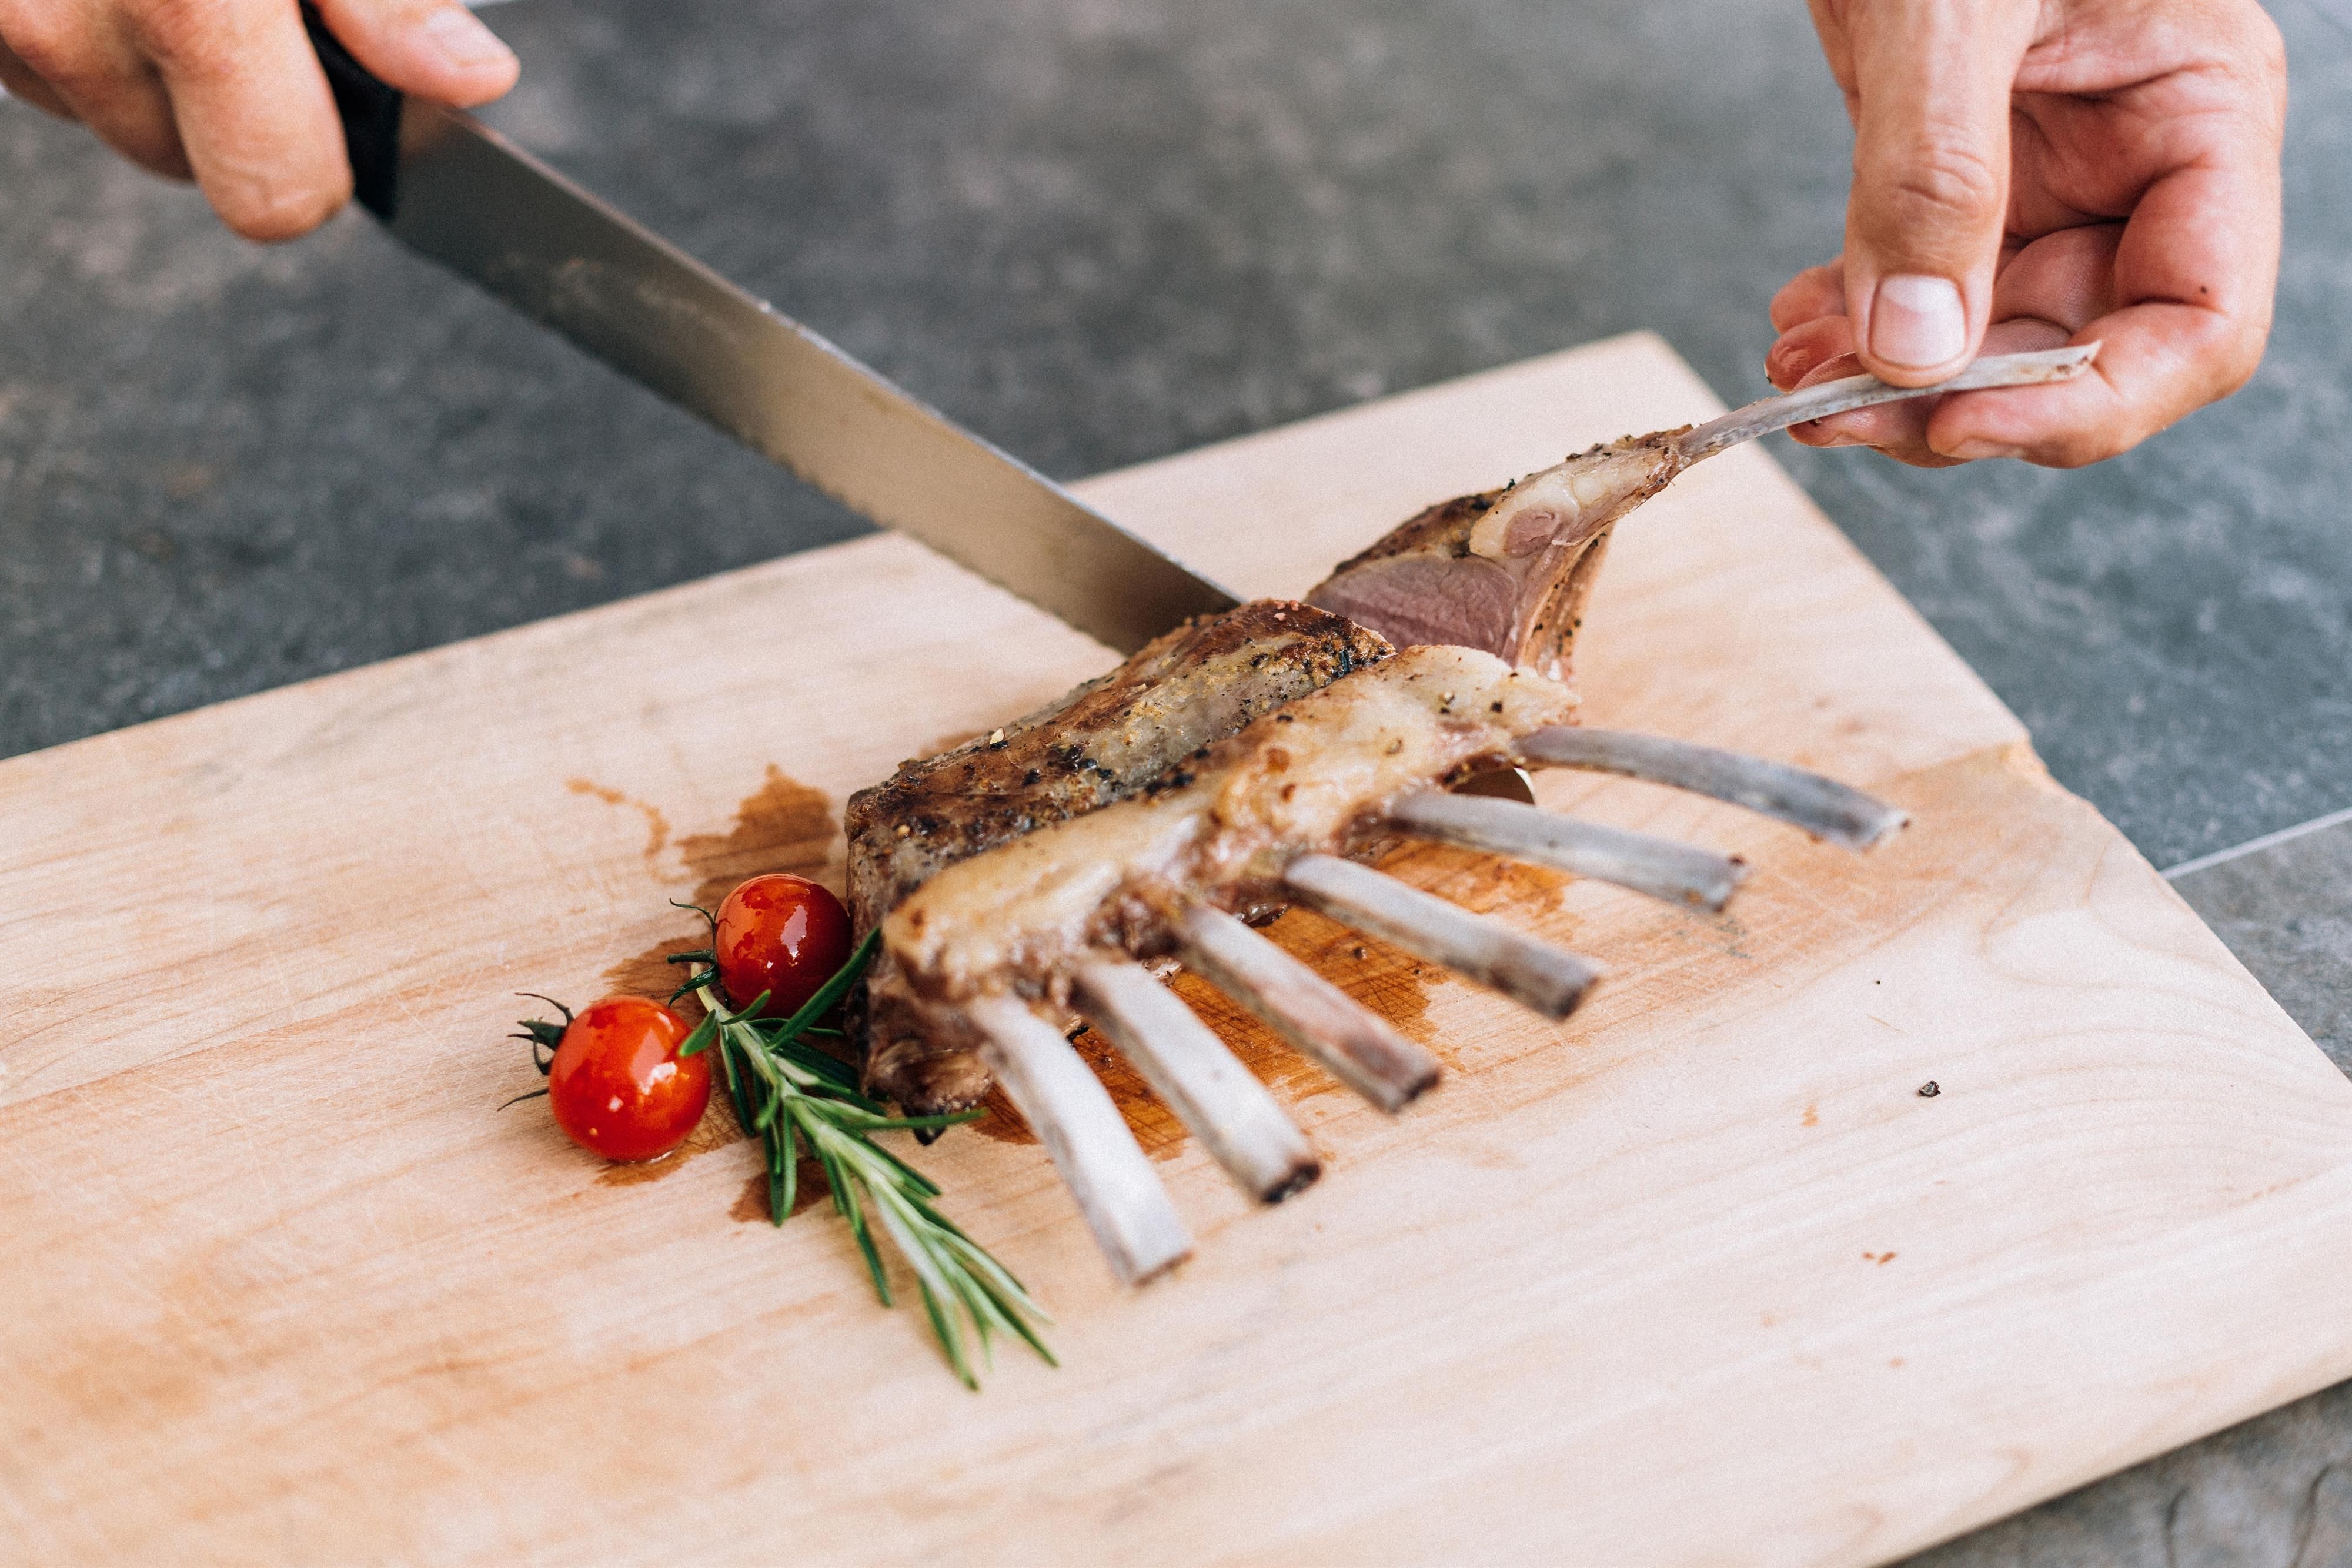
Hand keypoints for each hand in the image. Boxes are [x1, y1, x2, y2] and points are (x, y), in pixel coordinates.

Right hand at [0, 0, 516, 241]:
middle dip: (233, 108)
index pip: (276, 197)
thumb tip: (468, 80)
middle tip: (247, 11)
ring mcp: (3, 22)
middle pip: (187, 170)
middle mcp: (71, 22)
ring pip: (109, 114)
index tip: (336, 111)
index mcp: (194, 8)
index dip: (321, 167)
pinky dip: (86, 21)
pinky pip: (39, 64)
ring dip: (152, 63)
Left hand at [1769, 0, 2285, 467]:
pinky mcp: (1960, 169)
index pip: (2198, 323)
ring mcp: (2050, 170)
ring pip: (1991, 338)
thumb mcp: (1945, 8)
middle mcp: (2140, 157)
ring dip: (1891, 381)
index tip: (1955, 426)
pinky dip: (1863, 327)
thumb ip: (1936, 174)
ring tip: (1793, 374)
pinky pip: (1929, 289)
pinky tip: (1799, 325)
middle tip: (1825, 412)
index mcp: (2200, 110)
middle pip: (2081, 353)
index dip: (2086, 403)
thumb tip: (1915, 352)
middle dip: (1954, 405)